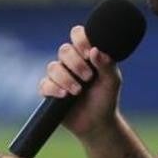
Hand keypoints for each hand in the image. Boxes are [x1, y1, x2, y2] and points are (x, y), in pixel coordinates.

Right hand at [39, 24, 122, 139]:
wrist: (98, 123)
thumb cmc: (106, 98)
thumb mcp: (112, 81)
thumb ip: (107, 65)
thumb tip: (95, 50)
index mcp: (86, 54)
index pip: (78, 34)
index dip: (81, 39)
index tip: (89, 53)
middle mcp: (71, 62)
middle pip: (64, 50)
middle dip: (76, 63)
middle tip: (89, 77)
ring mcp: (59, 76)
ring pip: (53, 67)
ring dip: (66, 78)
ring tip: (78, 91)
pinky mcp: (50, 92)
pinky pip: (45, 84)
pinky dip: (54, 88)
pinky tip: (65, 95)